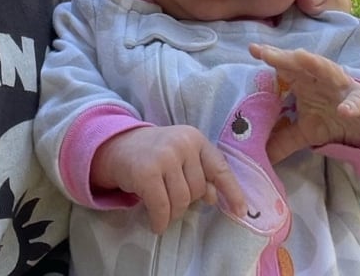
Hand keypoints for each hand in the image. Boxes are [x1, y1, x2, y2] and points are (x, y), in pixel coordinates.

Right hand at [91, 125, 246, 233]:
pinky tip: (155, 222)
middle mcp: (181, 143)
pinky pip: (162, 208)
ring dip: (172, 213)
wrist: (118, 146)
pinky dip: (159, 221)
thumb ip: (200, 173)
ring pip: (182, 202)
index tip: (241, 211)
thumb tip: (214, 197)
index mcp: (194, 138)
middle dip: (186, 201)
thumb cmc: (155, 154)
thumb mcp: (181, 156)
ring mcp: (164, 155)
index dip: (232, 191)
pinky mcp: (146, 171)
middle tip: (170, 195)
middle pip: (197, 191)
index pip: (219, 167)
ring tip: (161, 206)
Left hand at [250, 43, 359, 163]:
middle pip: (299, 64)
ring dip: (315, 64)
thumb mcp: (305, 131)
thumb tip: (259, 154)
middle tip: (265, 53)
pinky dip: (350, 106)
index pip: (284, 67)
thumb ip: (283, 140)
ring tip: (300, 56)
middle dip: (283, 57)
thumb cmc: (331, 117)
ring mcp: (341, 87)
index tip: (253, 49)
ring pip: (327, 71)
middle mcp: (319, 78)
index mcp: (303, 82)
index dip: (270, 57)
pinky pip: (356, 102)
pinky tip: (343, 110)